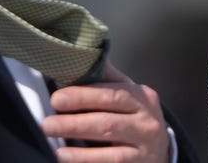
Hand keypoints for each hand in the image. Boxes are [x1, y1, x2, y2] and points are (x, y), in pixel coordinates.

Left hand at [42, 63, 170, 162]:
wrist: (159, 152)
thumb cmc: (135, 119)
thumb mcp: (128, 97)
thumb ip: (106, 80)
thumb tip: (79, 56)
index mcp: (142, 98)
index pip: (112, 95)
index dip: (83, 97)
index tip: (57, 99)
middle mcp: (147, 123)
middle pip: (108, 122)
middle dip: (75, 122)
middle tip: (48, 124)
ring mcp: (145, 149)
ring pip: (109, 148)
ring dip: (78, 146)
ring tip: (55, 142)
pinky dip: (85, 161)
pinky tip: (65, 157)